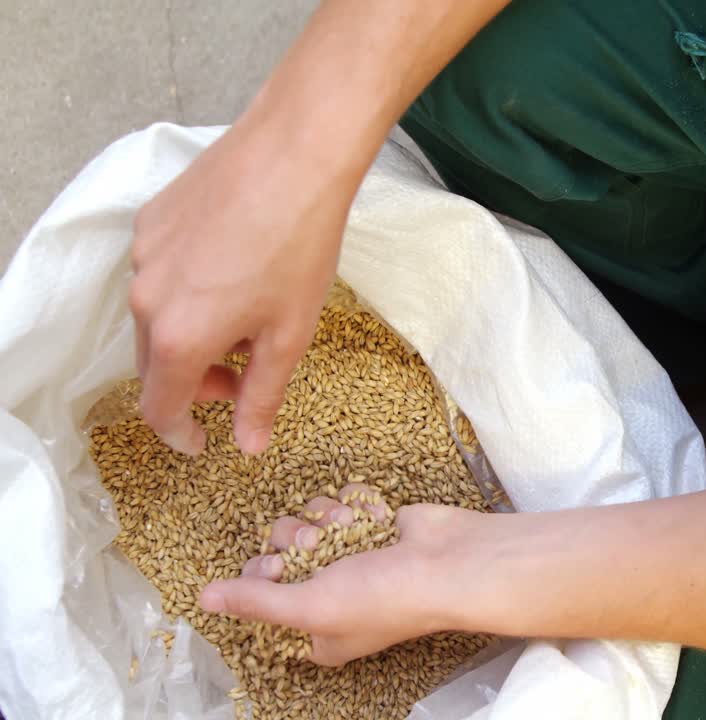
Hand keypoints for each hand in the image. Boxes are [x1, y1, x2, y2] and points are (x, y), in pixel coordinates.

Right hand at [129, 121, 352, 455]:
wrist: (293, 156)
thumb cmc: (300, 246)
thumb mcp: (290, 334)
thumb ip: (263, 396)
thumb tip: (248, 445)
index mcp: (179, 337)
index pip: (160, 406)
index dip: (181, 434)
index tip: (203, 442)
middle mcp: (147, 299)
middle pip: (156, 364)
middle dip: (195, 381)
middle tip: (242, 376)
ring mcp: (143, 255)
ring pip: (157, 317)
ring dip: (194, 334)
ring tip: (248, 317)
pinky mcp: (151, 221)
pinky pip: (160, 273)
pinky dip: (189, 290)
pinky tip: (235, 271)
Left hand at [199, 484, 484, 666]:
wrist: (452, 560)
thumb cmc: (386, 596)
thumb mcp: (310, 607)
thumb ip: (255, 600)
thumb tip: (203, 600)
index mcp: (316, 630)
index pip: (263, 598)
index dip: (261, 577)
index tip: (274, 568)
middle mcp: (332, 595)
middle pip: (280, 553)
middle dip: (295, 540)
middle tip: (315, 545)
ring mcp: (352, 556)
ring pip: (308, 521)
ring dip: (326, 518)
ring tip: (349, 527)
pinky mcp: (371, 524)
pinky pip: (340, 503)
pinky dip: (355, 505)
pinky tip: (374, 516)